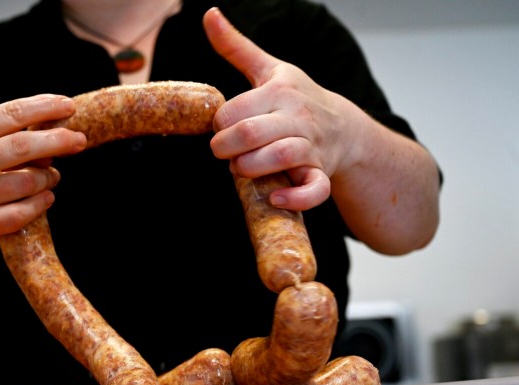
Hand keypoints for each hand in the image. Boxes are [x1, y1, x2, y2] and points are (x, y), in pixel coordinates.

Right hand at [0, 94, 86, 237]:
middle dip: (58, 141)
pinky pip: (19, 215)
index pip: (9, 115)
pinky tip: (46, 196)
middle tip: (80, 140)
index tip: (69, 107)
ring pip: (25, 183)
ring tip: (53, 172)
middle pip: (21, 148)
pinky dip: (40, 204)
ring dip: (49, 175)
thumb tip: (48, 125)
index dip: (43, 108)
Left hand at [204, 7, 351, 210]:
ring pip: (278, 157)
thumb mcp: (270, 69)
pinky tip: (273, 197)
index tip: (221, 128)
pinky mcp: (321, 173)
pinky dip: (293, 197)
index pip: (234, 111)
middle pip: (250, 133)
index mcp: (281, 91)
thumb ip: (237, 47)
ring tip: (241, 168)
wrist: (345, 129)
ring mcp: (312, 147)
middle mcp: (298, 117)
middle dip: (225, 148)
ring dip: (249, 168)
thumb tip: (208, 14)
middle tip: (225, 151)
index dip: (218, 125)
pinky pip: (313, 190)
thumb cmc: (299, 98)